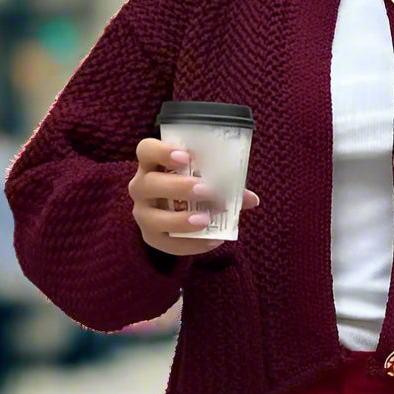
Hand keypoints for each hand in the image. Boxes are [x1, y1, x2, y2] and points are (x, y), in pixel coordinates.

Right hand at [129, 138, 259, 257]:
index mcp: (152, 163)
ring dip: (180, 219)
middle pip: (150, 183)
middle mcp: (141, 186)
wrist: (174, 211)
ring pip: (152, 217)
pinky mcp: (150, 236)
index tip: (187, 156)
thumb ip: (225, 184)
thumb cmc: (190, 185)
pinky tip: (213, 240)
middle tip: (207, 189)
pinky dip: (191, 243)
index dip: (162, 151)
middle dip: (178, 187)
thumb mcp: (204, 178)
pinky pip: (166, 243)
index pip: (146, 150)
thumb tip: (252, 199)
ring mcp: (143, 212)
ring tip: (205, 220)